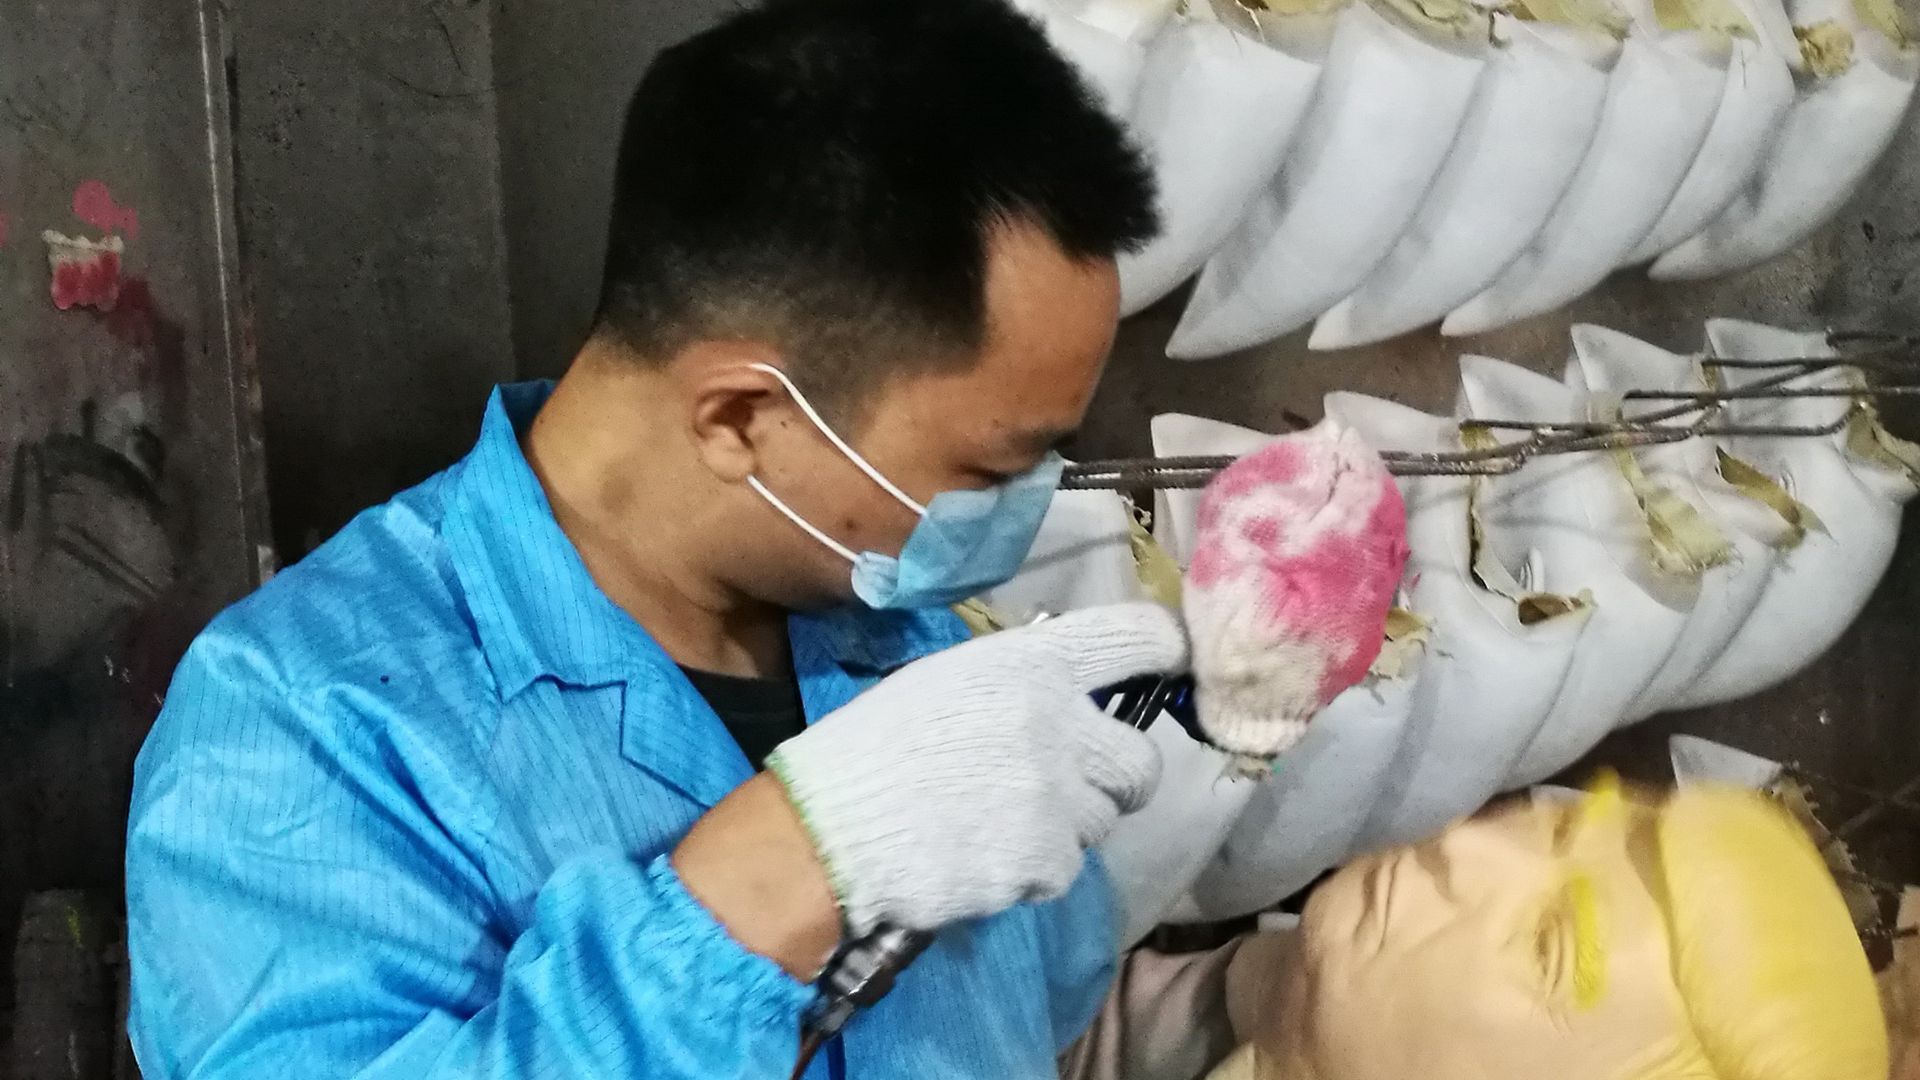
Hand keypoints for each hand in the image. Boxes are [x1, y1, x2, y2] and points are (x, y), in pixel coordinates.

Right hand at [769, 602, 1187, 933]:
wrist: (826, 830)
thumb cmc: (873, 745)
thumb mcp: (947, 681)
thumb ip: (1020, 684)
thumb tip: (1071, 701)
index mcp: (1031, 662)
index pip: (1138, 637)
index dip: (1168, 650)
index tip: (1176, 664)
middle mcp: (1058, 722)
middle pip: (1143, 762)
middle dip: (1118, 781)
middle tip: (1075, 788)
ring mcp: (1056, 796)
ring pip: (1104, 821)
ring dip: (1067, 827)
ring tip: (999, 823)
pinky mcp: (1043, 861)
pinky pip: (1064, 869)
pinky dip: (1032, 870)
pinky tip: (981, 857)